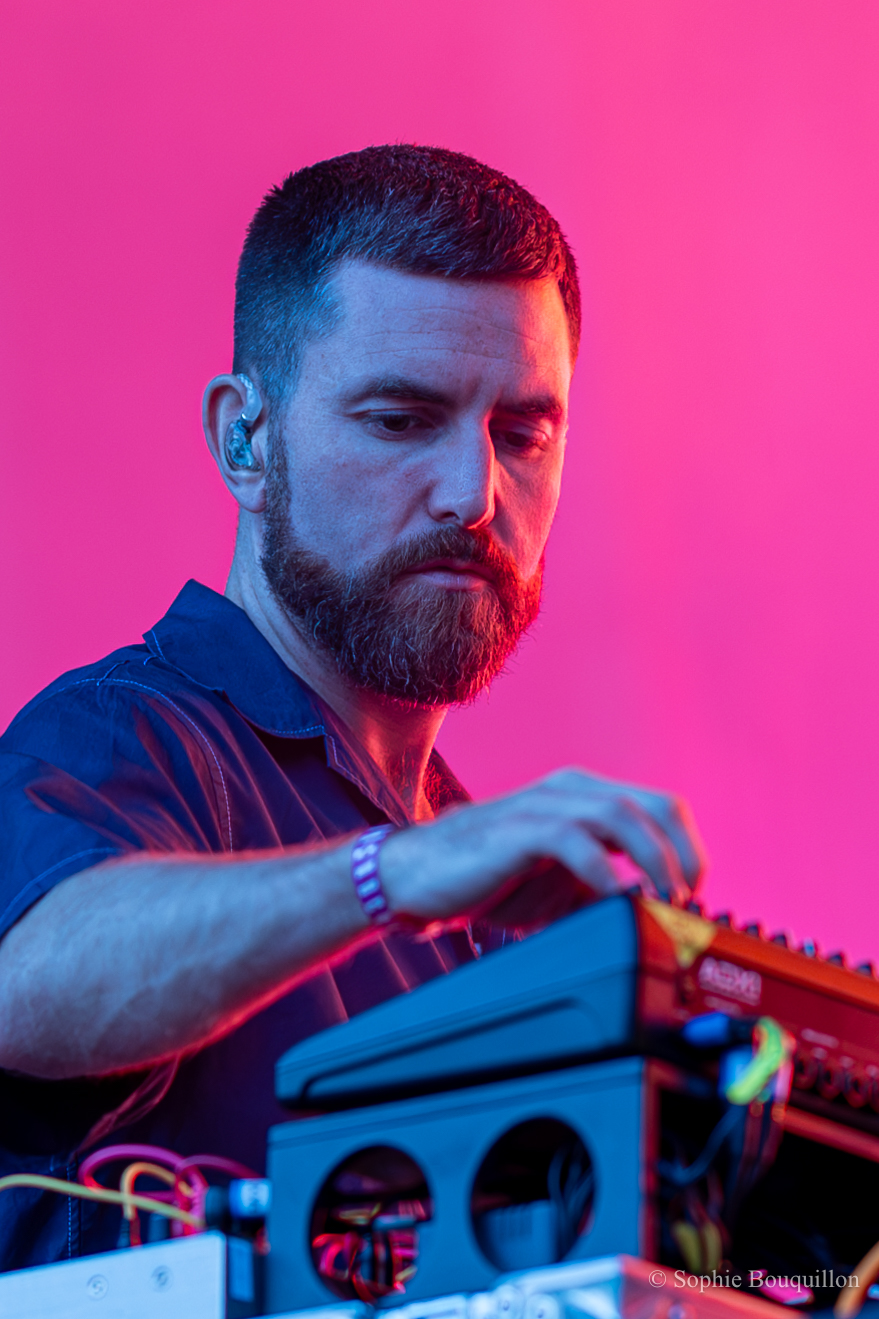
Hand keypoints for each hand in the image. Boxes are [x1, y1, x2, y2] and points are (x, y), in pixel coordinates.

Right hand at [380, 768, 704, 930]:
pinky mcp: (516, 829)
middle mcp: (571, 792)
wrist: (417, 879)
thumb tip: (657, 921)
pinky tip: (610, 899)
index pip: (662, 807)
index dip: (690, 850)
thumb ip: (608, 891)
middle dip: (683, 854)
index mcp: (586, 798)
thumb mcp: (563, 888)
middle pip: (655, 804)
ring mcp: (543, 806)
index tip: (695, 895)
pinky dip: (601, 871)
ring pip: (621, 815)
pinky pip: (572, 839)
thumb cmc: (489, 882)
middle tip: (687, 901)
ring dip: (653, 859)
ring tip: (661, 900)